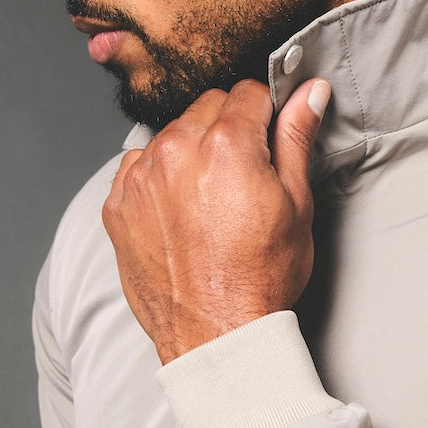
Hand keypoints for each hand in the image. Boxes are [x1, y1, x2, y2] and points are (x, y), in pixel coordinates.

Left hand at [102, 77, 331, 363]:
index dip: (266, 112)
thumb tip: (309, 91)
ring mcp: (141, 178)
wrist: (216, 335)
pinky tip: (181, 212)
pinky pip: (140, 167)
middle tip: (244, 176)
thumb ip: (296, 137)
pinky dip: (159, 178)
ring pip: (171, 134)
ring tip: (211, 200)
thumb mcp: (296, 204)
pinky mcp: (117, 204)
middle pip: (208, 107)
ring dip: (191, 151)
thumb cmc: (260, 277)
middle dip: (228, 129)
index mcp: (227, 145)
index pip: (248, 92)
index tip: (269, 136)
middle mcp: (176, 151)